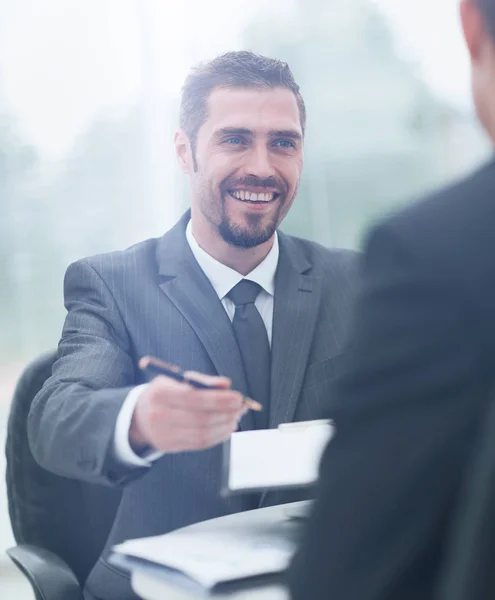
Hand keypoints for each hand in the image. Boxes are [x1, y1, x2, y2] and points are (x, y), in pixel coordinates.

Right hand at [129, 372, 246, 452]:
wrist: (138, 417)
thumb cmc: (163, 394)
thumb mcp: (176, 380)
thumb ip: (202, 381)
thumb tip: (226, 384)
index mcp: (160, 394)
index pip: (194, 398)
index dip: (219, 399)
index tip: (238, 397)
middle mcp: (159, 416)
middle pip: (201, 418)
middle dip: (226, 413)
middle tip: (242, 407)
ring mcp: (164, 434)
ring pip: (202, 434)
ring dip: (225, 426)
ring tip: (236, 417)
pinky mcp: (170, 447)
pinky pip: (199, 444)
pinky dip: (217, 436)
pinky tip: (226, 428)